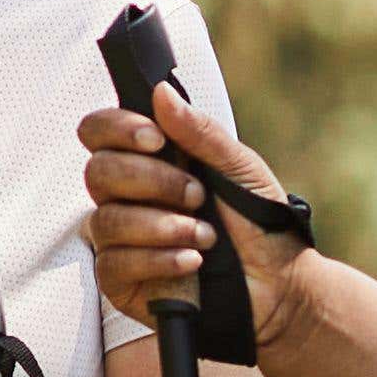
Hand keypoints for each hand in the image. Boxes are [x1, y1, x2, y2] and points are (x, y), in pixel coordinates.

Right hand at [80, 82, 310, 342]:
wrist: (279, 284)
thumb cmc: (260, 223)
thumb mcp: (239, 168)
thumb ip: (200, 132)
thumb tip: (161, 92)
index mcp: (148, 160)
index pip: (99, 131)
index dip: (117, 129)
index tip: (156, 139)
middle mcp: (126, 197)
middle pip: (97, 173)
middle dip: (152, 180)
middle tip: (197, 195)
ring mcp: (120, 240)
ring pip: (105, 221)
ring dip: (161, 225)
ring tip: (205, 235)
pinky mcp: (122, 282)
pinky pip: (114, 264)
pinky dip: (158, 259)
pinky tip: (192, 262)